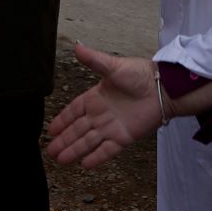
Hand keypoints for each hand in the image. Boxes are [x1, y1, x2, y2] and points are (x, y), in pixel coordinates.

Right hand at [47, 43, 166, 168]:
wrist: (162, 88)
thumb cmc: (139, 74)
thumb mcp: (113, 66)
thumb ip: (94, 60)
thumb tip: (77, 46)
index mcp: (95, 97)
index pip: (73, 112)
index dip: (62, 121)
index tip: (50, 130)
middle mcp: (100, 114)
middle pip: (77, 130)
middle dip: (63, 140)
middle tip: (49, 151)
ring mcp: (111, 127)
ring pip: (88, 142)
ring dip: (74, 150)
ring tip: (60, 160)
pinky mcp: (124, 137)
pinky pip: (107, 150)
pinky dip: (96, 157)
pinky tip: (84, 165)